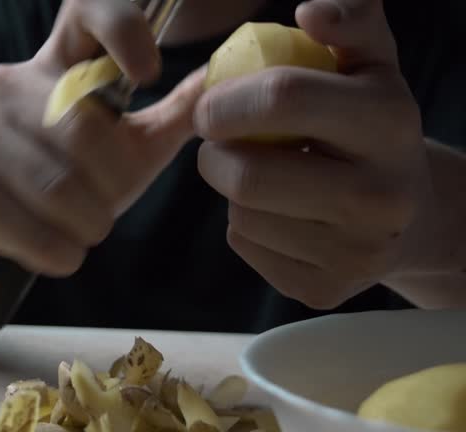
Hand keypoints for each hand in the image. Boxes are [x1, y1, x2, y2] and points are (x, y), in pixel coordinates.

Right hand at [0, 0, 205, 284]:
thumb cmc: (70, 185)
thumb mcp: (129, 146)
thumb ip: (175, 113)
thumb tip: (225, 79)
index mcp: (54, 64)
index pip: (86, 10)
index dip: (122, 29)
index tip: (149, 74)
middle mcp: (5, 85)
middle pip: (84, 132)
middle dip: (111, 187)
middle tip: (106, 209)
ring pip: (60, 189)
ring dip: (87, 227)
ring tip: (81, 230)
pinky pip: (34, 232)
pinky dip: (59, 254)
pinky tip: (55, 250)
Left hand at [193, 0, 431, 308]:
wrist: (409, 212)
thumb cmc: (370, 127)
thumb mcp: (370, 66)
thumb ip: (349, 23)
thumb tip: (309, 12)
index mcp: (389, 122)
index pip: (281, 98)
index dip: (224, 100)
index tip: (208, 106)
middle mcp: (380, 195)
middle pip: (246, 176)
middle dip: (212, 155)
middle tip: (217, 145)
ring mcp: (355, 253)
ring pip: (241, 215)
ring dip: (231, 191)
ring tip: (260, 176)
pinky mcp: (324, 290)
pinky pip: (246, 248)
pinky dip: (244, 226)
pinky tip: (275, 213)